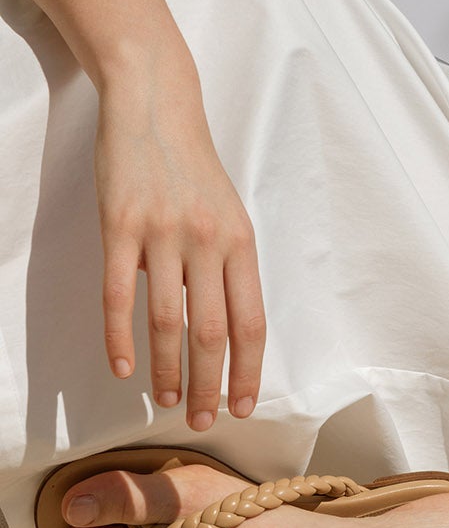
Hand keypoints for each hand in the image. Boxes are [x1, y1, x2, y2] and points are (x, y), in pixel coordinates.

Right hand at [93, 79, 265, 429]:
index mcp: (240, 240)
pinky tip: (123, 369)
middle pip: (212, 332)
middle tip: (201, 421)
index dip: (247, 370)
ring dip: (167, 371)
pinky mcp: (120, 226)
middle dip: (208, 385)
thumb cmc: (192, 166)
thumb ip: (226, 266)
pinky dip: (121, 339)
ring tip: (164, 401)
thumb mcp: (226, 213)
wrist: (155, 106)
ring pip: (168, 322)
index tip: (241, 407)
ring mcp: (163, 233)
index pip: (250, 321)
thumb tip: (224, 328)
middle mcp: (207, 240)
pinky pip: (120, 296)